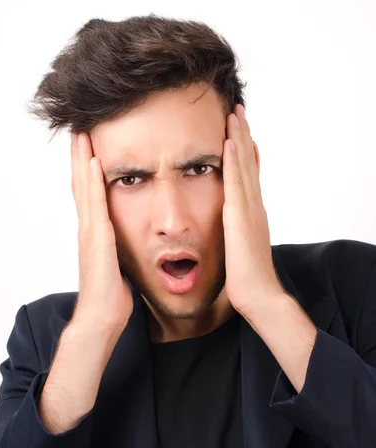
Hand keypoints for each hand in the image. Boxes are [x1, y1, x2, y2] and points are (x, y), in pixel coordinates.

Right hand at [70, 132, 132, 332]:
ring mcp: (91, 232)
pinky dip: (93, 181)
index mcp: (96, 235)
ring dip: (83, 159)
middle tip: (80, 130)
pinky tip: (95, 160)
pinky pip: (95, 203)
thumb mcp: (119, 268)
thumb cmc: (112, 298)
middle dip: (81, 157)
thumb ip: (119, 253)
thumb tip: (128, 248)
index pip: (91, 196)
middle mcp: (90, 228)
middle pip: (82, 184)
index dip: (88, 172)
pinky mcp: (97, 238)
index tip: (91, 149)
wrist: (102, 317)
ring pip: (85, 187)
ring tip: (82, 133)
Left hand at [222, 104, 285, 315]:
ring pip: (244, 166)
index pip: (248, 177)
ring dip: (239, 138)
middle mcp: (254, 207)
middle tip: (238, 111)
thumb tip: (231, 231)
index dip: (245, 153)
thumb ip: (236, 236)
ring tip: (234, 114)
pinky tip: (229, 141)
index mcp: (252, 214)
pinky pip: (236, 182)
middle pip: (248, 164)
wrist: (259, 295)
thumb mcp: (240, 251)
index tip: (238, 133)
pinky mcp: (240, 217)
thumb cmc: (248, 280)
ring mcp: (249, 210)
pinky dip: (234, 160)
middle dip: (243, 136)